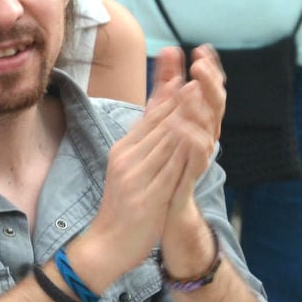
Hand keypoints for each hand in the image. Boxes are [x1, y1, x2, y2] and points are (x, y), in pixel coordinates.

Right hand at [83, 48, 223, 276]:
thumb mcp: (130, 167)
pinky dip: (182, 148)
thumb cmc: (122, 206)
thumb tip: (160, 114)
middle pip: (158, 119)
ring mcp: (138, 175)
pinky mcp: (148, 194)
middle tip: (192, 64)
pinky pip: (169, 168)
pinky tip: (194, 133)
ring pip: (165, 139)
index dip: (165, 82)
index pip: (149, 110)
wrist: (105, 245)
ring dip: (182, 112)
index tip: (175, 56)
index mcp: (125, 148)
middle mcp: (129, 156)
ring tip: (197, 88)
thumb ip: (146, 141)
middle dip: (177, 89)